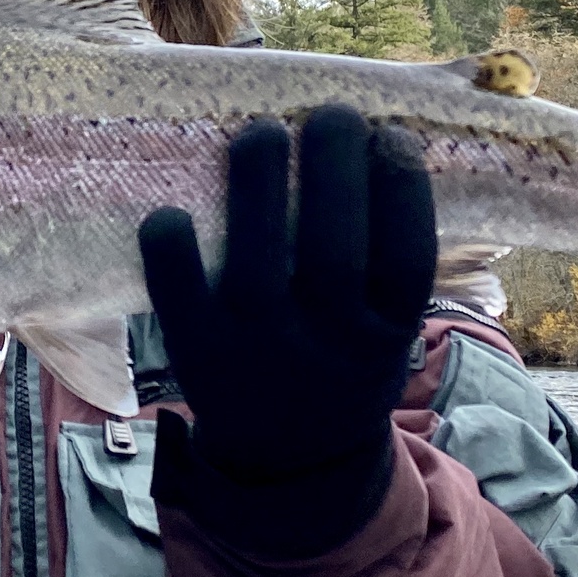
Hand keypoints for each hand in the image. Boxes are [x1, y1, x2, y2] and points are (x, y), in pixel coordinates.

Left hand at [138, 105, 436, 549]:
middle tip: (329, 114)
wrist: (289, 463)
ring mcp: (258, 352)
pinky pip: (176, 292)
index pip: (406, 259)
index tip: (390, 136)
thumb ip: (389, 256)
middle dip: (332, 165)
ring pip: (256, 261)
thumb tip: (381, 139)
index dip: (402, 189)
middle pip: (334, 251)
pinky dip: (171, 245)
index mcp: (386, 337)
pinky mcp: (196, 353)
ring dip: (258, 181)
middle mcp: (326, 347)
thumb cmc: (343, 359)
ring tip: (262, 130)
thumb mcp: (389, 327)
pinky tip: (178, 207)